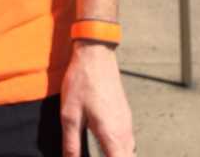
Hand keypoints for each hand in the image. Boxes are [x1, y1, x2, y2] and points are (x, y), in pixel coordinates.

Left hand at [61, 42, 134, 156]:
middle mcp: (124, 132)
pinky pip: (127, 142)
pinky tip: (107, 149)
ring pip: (129, 153)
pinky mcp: (124, 115)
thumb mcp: (69, 115)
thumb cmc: (82, 81)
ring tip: (101, 154)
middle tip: (96, 156)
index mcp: (112, 136)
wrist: (96, 54)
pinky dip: (120, 151)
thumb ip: (70, 145)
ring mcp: (127, 123)